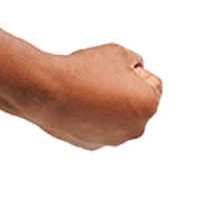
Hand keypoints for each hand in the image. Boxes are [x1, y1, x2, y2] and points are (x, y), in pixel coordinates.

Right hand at [37, 43, 163, 151]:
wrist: (47, 90)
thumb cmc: (83, 69)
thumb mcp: (117, 52)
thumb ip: (136, 62)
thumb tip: (136, 73)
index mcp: (148, 104)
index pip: (151, 82)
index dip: (130, 70)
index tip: (109, 68)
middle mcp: (137, 128)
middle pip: (136, 102)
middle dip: (123, 91)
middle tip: (97, 78)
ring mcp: (115, 140)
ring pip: (117, 116)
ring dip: (107, 105)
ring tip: (84, 91)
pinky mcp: (93, 146)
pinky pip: (97, 126)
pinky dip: (90, 117)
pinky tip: (75, 105)